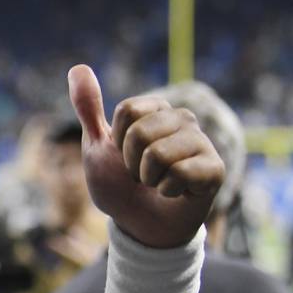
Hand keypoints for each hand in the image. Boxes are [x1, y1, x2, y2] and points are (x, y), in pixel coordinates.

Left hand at [68, 65, 223, 248]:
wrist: (138, 224)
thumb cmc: (119, 184)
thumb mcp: (96, 145)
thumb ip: (88, 108)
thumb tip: (78, 67)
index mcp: (155, 110)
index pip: (128, 111)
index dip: (117, 141)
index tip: (123, 155)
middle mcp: (183, 120)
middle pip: (141, 132)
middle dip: (130, 162)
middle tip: (140, 174)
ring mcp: (201, 143)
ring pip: (160, 154)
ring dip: (148, 178)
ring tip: (157, 184)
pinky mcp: (214, 169)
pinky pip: (181, 173)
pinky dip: (167, 191)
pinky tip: (175, 193)